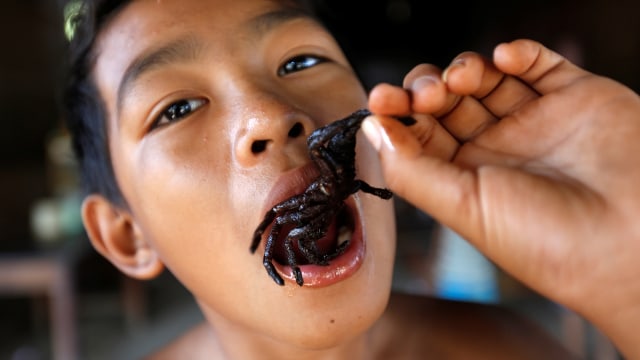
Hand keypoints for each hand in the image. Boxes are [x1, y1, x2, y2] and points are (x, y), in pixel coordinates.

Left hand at [363, 39, 639, 356]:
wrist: (634, 242)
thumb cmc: (547, 240)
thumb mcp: (464, 208)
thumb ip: (411, 169)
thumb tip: (371, 129)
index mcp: (466, 179)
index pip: (420, 136)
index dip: (398, 116)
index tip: (380, 100)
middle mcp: (497, 149)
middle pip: (446, 103)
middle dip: (427, 89)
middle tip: (427, 93)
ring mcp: (535, 121)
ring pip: (486, 79)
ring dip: (466, 69)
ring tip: (464, 79)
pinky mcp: (575, 97)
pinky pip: (539, 63)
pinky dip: (517, 53)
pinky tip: (504, 59)